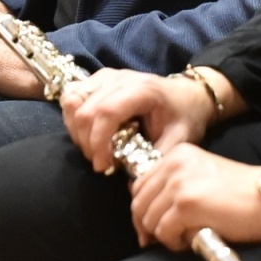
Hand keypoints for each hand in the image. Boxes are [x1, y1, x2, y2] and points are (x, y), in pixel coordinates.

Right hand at [60, 69, 212, 173]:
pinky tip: (90, 134)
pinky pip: (72, 95)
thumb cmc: (184, 116)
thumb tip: (134, 184)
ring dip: (77, 131)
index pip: (106, 112)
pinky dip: (73, 118)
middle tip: (101, 162)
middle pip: (84, 109)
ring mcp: (106, 76)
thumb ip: (157, 159)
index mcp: (143, 90)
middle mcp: (120, 77)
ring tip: (95, 149)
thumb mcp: (180, 140)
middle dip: (87, 142)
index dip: (98, 142)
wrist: (188, 94)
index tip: (103, 166)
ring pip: (72, 100)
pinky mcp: (98, 79)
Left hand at [129, 145, 260, 250]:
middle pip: (139, 203)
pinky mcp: (186, 205)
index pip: (139, 185)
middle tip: (160, 240)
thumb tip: (147, 211)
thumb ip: (175, 184)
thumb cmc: (240, 192)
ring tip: (184, 238)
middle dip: (146, 226)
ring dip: (163, 235)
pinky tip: (191, 240)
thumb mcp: (201, 175)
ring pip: (149, 220)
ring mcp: (178, 184)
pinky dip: (174, 243)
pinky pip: (164, 232)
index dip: (142, 209)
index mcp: (176, 154)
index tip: (150, 226)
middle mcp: (173, 164)